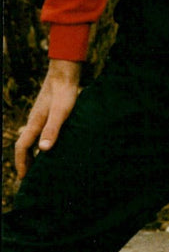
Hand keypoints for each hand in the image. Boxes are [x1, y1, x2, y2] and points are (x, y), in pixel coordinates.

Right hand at [14, 59, 81, 178]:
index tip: (23, 177)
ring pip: (30, 139)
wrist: (64, 74)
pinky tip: (48, 146)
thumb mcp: (61, 113)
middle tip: (27, 177)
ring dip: (31, 153)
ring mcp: (39, 117)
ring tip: (37, 166)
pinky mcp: (46, 113)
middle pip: (24, 145)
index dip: (21, 163)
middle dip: (24, 161)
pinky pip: (38, 132)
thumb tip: (43, 149)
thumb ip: (52, 130)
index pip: (22, 147)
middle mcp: (33, 121)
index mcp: (34, 124)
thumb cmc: (64, 94)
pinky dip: (39, 143)